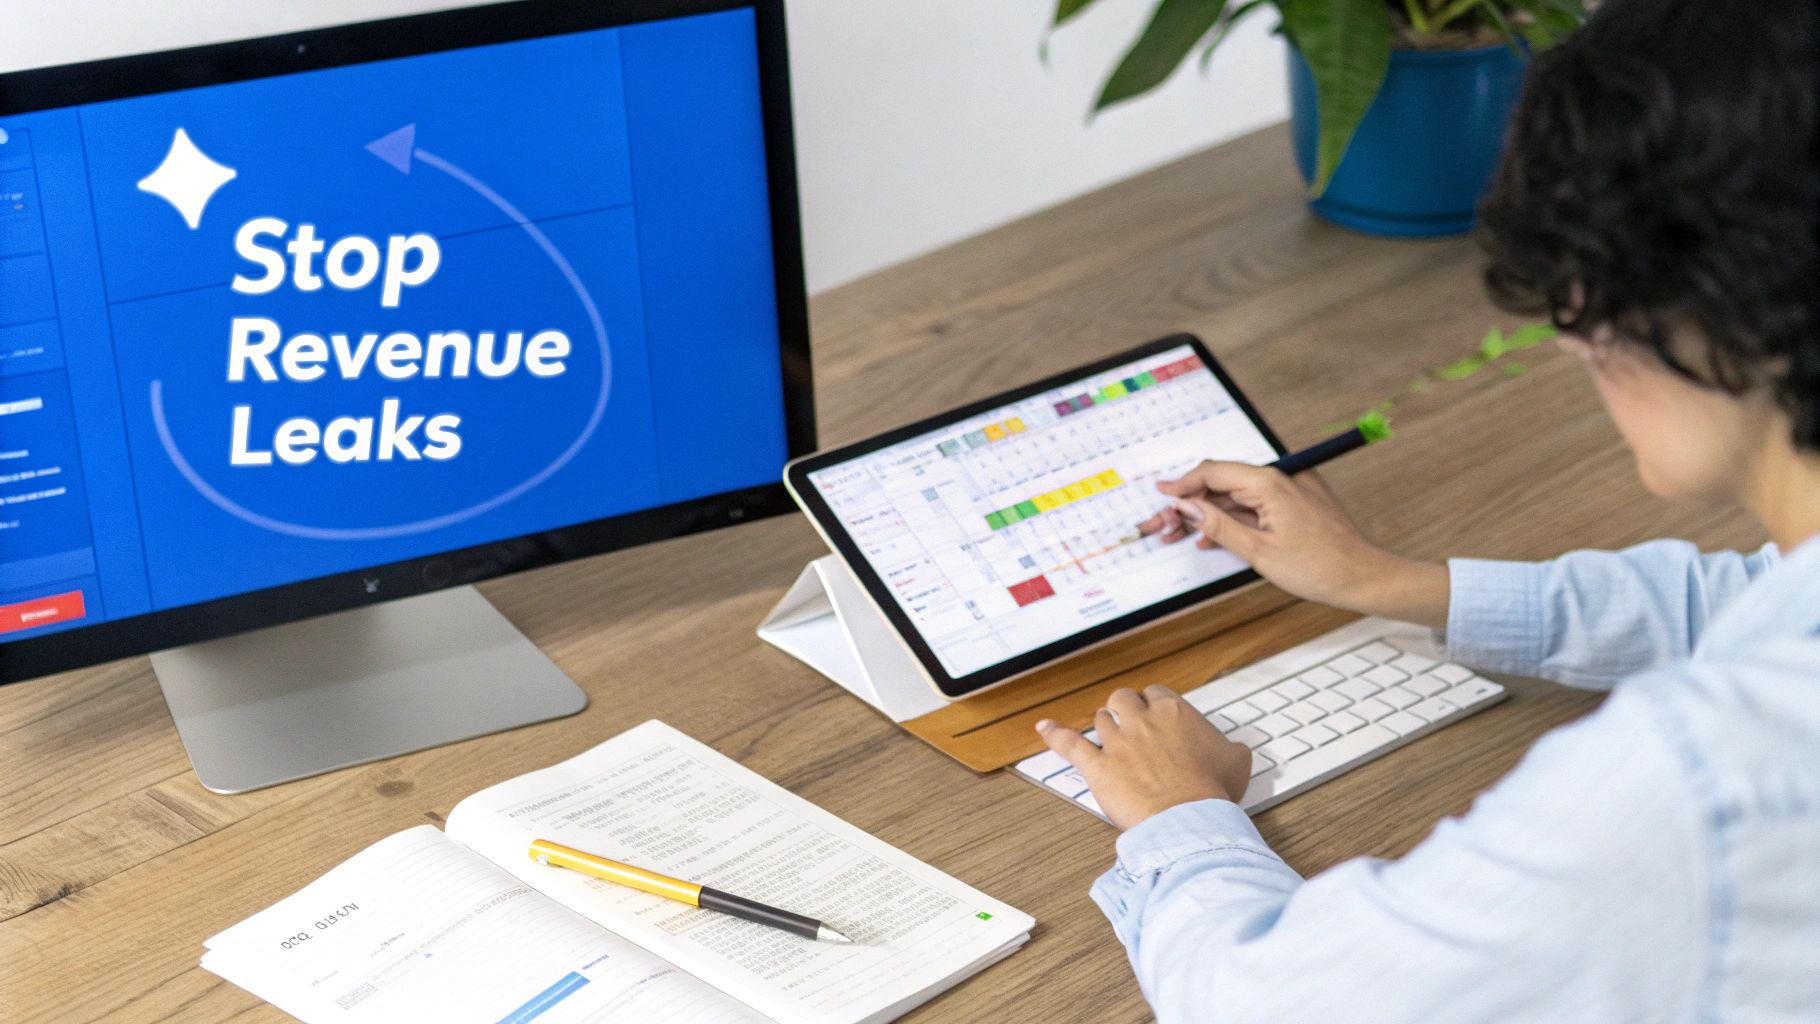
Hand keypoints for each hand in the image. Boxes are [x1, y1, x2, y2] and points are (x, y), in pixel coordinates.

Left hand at [1035, 685, 1252, 830]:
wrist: (1188, 818)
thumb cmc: (1211, 792)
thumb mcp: (1237, 763)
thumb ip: (1233, 749)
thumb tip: (1236, 749)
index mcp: (1175, 713)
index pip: (1157, 694)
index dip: (1154, 705)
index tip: (1156, 715)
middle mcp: (1143, 721)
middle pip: (1124, 698)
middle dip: (1125, 707)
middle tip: (1130, 721)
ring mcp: (1117, 741)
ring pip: (1101, 718)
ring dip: (1103, 724)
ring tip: (1106, 733)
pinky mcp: (1098, 765)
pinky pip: (1069, 743)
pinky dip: (1054, 735)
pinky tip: (1044, 728)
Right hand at [1137, 461, 1448, 628]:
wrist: (1364, 578)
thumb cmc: (1320, 568)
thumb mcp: (1258, 551)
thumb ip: (1218, 526)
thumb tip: (1187, 507)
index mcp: (1270, 483)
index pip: (1214, 472)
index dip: (1183, 485)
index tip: (1161, 497)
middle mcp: (1280, 479)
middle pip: (1223, 483)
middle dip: (1191, 503)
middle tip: (1164, 524)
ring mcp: (1289, 491)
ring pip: (1237, 496)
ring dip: (1209, 514)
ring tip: (1181, 535)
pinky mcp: (1296, 505)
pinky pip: (1256, 506)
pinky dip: (1233, 519)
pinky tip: (1212, 538)